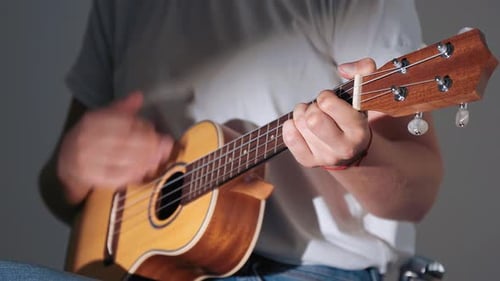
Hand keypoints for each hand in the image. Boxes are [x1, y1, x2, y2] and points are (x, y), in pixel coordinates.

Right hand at [57, 92, 173, 202]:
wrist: (67, 161)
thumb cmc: (91, 137)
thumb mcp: (104, 117)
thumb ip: (123, 108)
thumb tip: (138, 96)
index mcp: (92, 121)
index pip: (122, 122)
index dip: (144, 128)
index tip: (159, 133)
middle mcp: (87, 139)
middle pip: (125, 141)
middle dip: (149, 145)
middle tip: (165, 147)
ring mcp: (88, 160)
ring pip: (123, 159)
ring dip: (145, 160)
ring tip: (159, 158)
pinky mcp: (91, 177)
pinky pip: (118, 176)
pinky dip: (134, 173)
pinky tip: (145, 170)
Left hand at [282, 58, 375, 167]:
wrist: (352, 148)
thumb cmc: (354, 116)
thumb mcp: (364, 93)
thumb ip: (363, 71)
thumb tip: (343, 69)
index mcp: (359, 130)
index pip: (328, 104)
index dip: (325, 97)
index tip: (329, 100)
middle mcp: (343, 148)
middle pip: (312, 119)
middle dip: (312, 108)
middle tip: (318, 109)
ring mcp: (325, 157)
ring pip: (300, 126)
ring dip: (301, 115)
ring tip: (311, 116)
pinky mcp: (309, 161)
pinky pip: (290, 138)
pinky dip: (290, 127)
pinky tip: (300, 125)